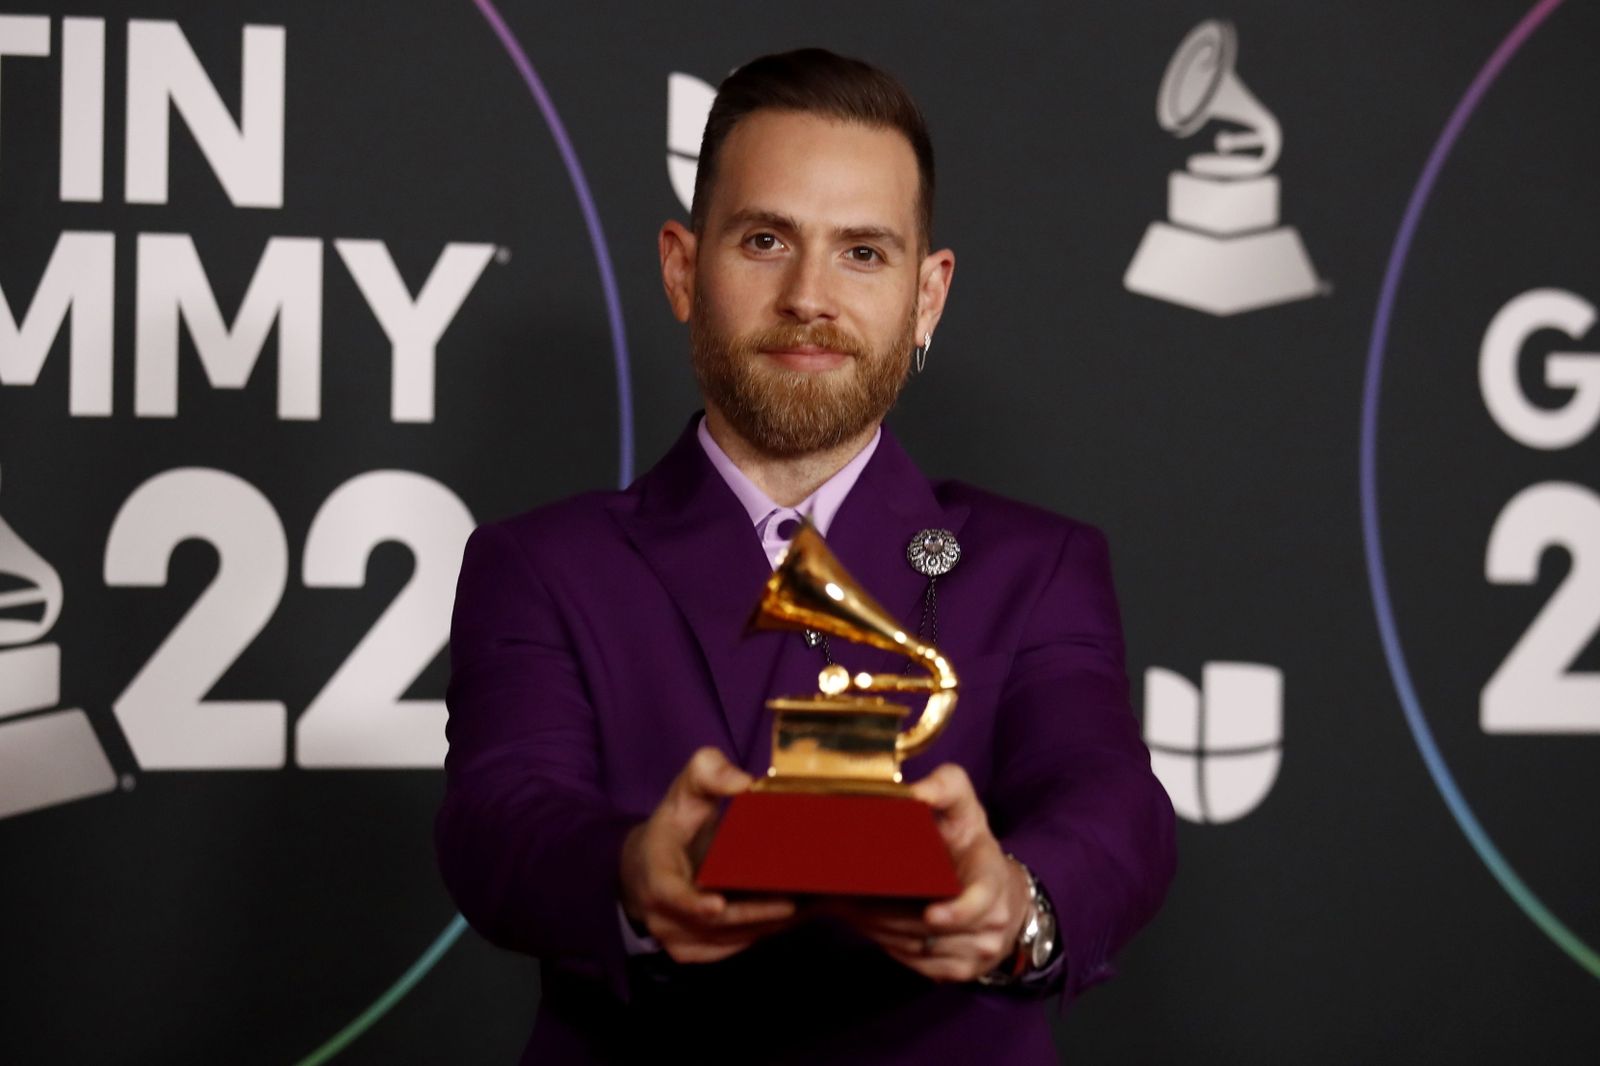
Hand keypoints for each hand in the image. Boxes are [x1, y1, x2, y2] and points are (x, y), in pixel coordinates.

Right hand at [618, 747, 796, 963]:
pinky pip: (732, 948)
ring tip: (807, 907)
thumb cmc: (673, 825)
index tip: (718, 904)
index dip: (693, 903)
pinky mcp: (693, 952)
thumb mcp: (685, 791)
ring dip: (766, 926)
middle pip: (713, 923)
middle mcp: (661, 913)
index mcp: (655, 873)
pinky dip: (761, 934)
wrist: (646, 865)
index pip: (671, 893)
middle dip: (756, 913)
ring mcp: (675, 938)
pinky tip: (791, 919)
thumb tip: (743, 781)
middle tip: (797, 899)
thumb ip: (709, 773)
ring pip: (728, 939)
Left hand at [838, 763, 1030, 981]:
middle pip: (932, 929)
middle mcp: (992, 920)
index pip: (981, 901)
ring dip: (878, 930)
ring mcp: (978, 950)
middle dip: (886, 915)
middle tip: (845, 898)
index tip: (931, 914)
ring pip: (917, 947)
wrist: (1002, 894)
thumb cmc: (971, 844)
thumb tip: (916, 791)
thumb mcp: (965, 808)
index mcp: (992, 878)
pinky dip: (887, 944)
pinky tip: (865, 924)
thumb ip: (946, 786)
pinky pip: (916, 963)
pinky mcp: (961, 970)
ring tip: (845, 907)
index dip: (956, 912)